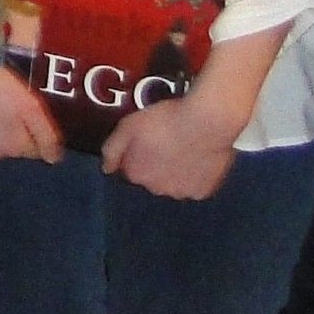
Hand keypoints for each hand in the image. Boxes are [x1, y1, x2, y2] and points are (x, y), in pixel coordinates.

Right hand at [0, 65, 64, 162]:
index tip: (32, 116)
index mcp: (16, 148)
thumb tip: (53, 160)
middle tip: (11, 109)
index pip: (35, 151)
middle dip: (15, 134)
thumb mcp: (32, 108)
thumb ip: (45, 137)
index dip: (36, 134)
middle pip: (12, 148)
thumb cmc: (2, 87)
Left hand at [102, 91, 240, 200]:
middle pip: (152, 178)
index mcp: (136, 174)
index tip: (148, 141)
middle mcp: (156, 189)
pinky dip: (196, 176)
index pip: (132, 169)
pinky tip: (198, 158)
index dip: (139, 154)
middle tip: (167, 142)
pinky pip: (195, 186)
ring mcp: (180, 193)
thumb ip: (112, 149)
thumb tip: (106, 169)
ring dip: (176, 172)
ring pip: (174, 184)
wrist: (207, 123)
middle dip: (157, 164)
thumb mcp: (128, 125)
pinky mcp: (202, 192)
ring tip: (184, 149)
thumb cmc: (165, 120)